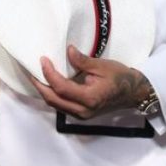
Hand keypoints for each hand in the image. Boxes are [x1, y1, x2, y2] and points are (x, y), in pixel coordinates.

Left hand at [31, 45, 152, 119]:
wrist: (134, 93)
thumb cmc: (121, 77)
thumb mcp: (102, 66)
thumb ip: (82, 61)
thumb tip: (67, 50)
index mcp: (89, 98)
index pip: (61, 87)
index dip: (48, 73)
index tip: (43, 59)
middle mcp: (82, 111)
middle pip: (53, 100)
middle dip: (39, 85)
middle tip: (31, 70)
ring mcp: (81, 115)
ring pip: (55, 105)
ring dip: (44, 91)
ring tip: (37, 76)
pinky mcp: (81, 114)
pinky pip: (61, 106)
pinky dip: (53, 95)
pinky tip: (49, 84)